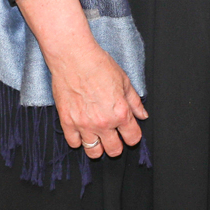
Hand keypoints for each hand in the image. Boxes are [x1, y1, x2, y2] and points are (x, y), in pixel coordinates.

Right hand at [46, 41, 148, 158]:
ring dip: (98, 147)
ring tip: (98, 137)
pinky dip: (78, 140)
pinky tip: (82, 131)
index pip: (133, 138)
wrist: (74, 58)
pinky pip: (73, 143)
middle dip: (116, 145)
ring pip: (94, 152)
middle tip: (114, 137)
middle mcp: (103, 123)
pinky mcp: (67, 122)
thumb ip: (135, 102)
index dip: (133, 136)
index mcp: (120, 112)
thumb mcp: (124, 81)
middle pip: (114, 150)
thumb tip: (142, 115)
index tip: (129, 133)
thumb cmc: (99, 65)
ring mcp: (84, 124)